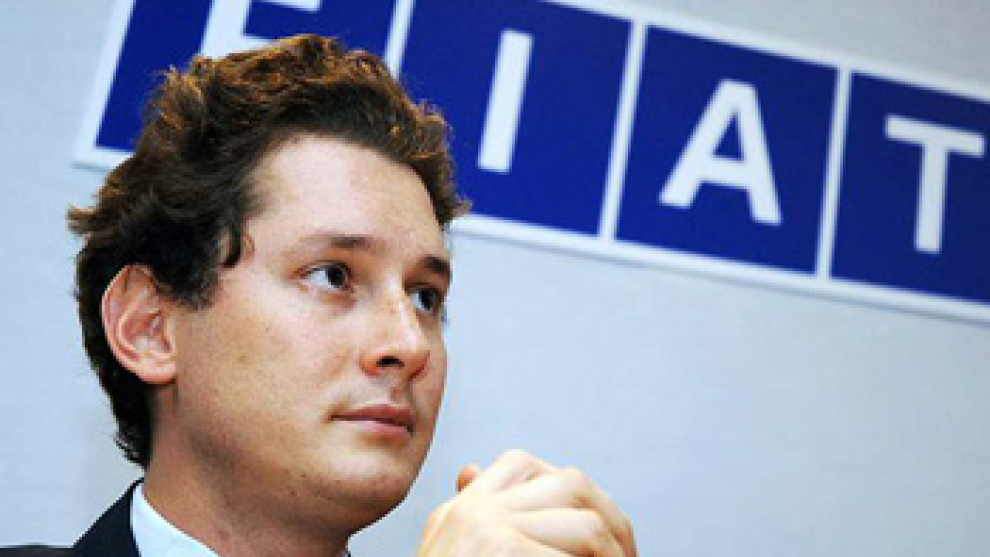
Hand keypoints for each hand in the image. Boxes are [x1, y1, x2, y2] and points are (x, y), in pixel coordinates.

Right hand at [416, 449, 636, 556]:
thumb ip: (475, 525)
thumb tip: (471, 470)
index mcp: (460, 513)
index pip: (522, 466)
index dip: (569, 491)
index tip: (594, 532)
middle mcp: (470, 512)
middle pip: (567, 483)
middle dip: (610, 520)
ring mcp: (484, 528)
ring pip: (585, 522)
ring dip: (615, 553)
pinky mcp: (500, 549)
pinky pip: (577, 556)